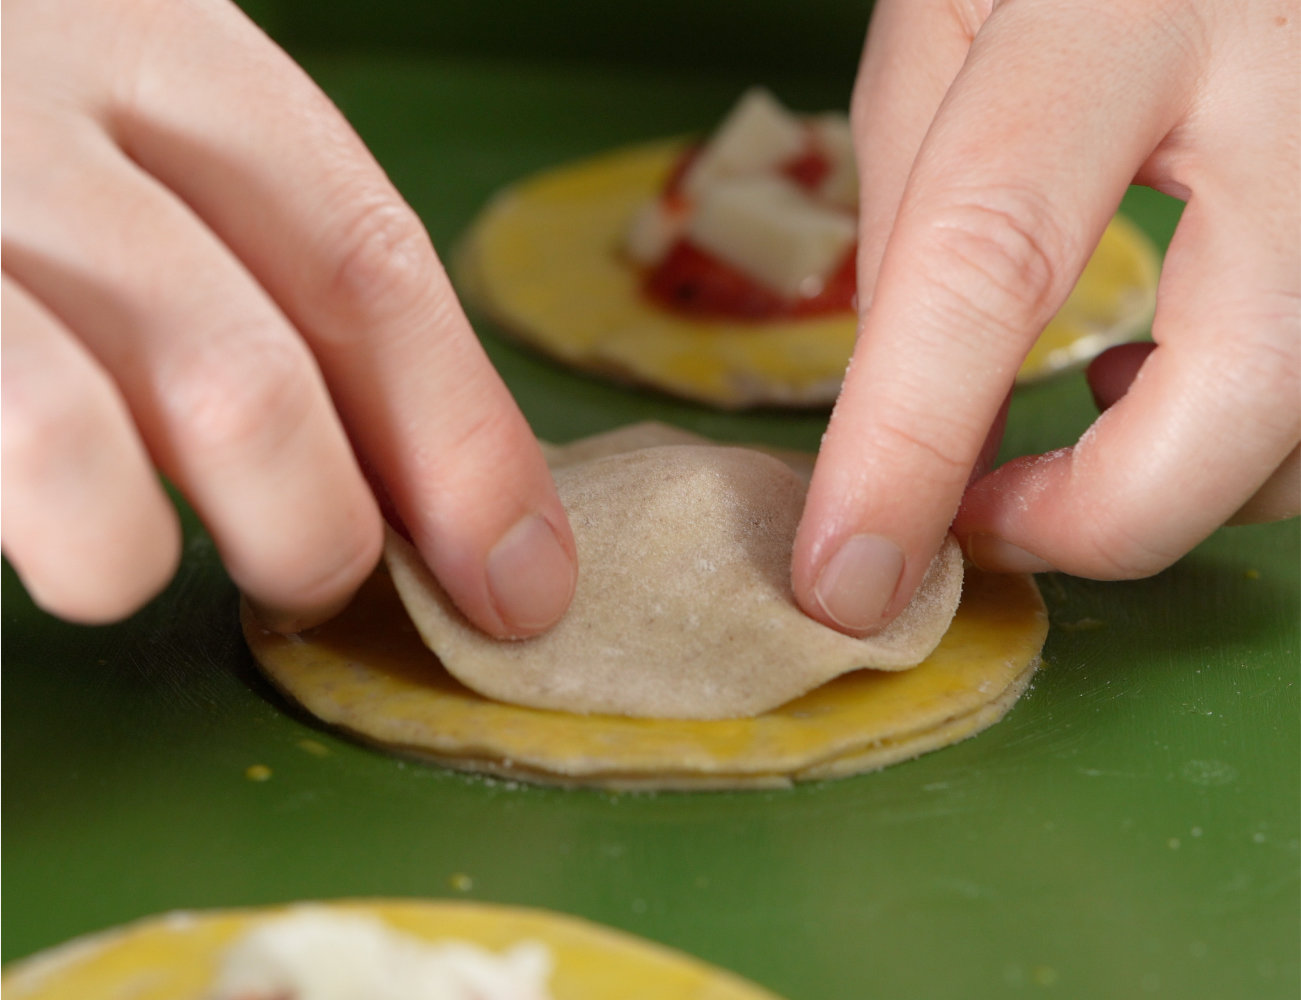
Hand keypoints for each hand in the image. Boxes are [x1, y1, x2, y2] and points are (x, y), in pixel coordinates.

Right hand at [2, 0, 575, 636]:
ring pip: (70, 440)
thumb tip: (428, 472)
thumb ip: (265, 260)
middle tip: (315, 569)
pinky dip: (50, 530)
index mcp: (160, 45)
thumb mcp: (139, 121)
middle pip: (243, 371)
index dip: (462, 443)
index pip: (366, 263)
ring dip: (142, 550)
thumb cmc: (4, 102)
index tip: (521, 577)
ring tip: (130, 556)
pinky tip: (46, 521)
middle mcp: (23, 98)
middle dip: (317, 527)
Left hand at [793, 0, 1298, 633]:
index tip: (846, 577)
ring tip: (1072, 421)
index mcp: (1127, 3)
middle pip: (1244, 384)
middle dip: (1095, 516)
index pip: (992, 254)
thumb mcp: (944, 26)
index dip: (907, 442)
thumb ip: (913, 213)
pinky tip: (1151, 377)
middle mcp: (1294, 78)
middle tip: (980, 528)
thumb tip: (910, 422)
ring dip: (1174, 479)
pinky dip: (1234, 431)